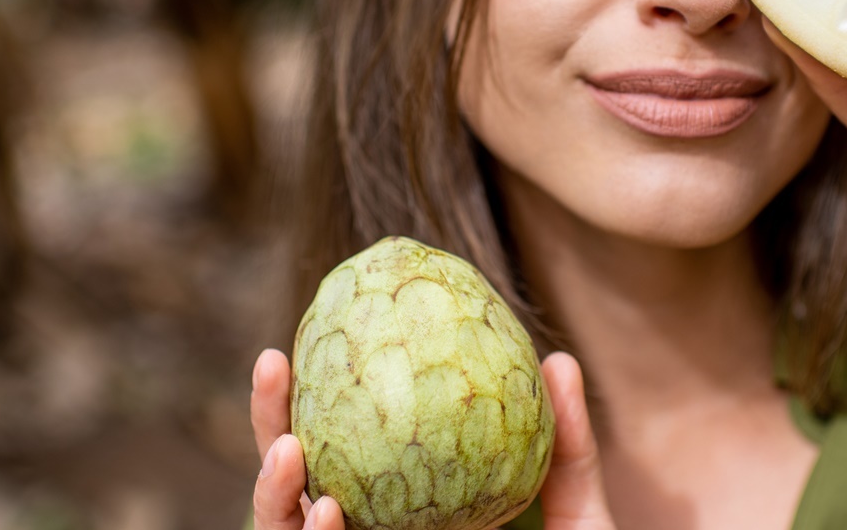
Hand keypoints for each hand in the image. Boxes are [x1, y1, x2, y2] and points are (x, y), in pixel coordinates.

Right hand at [248, 349, 615, 529]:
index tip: (308, 335)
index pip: (343, 448)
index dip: (313, 396)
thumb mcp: (578, 518)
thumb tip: (556, 360)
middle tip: (272, 362)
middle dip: (268, 426)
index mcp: (407, 511)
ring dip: (274, 496)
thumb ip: (568, 449)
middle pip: (298, 486)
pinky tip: (329, 512)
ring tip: (292, 451)